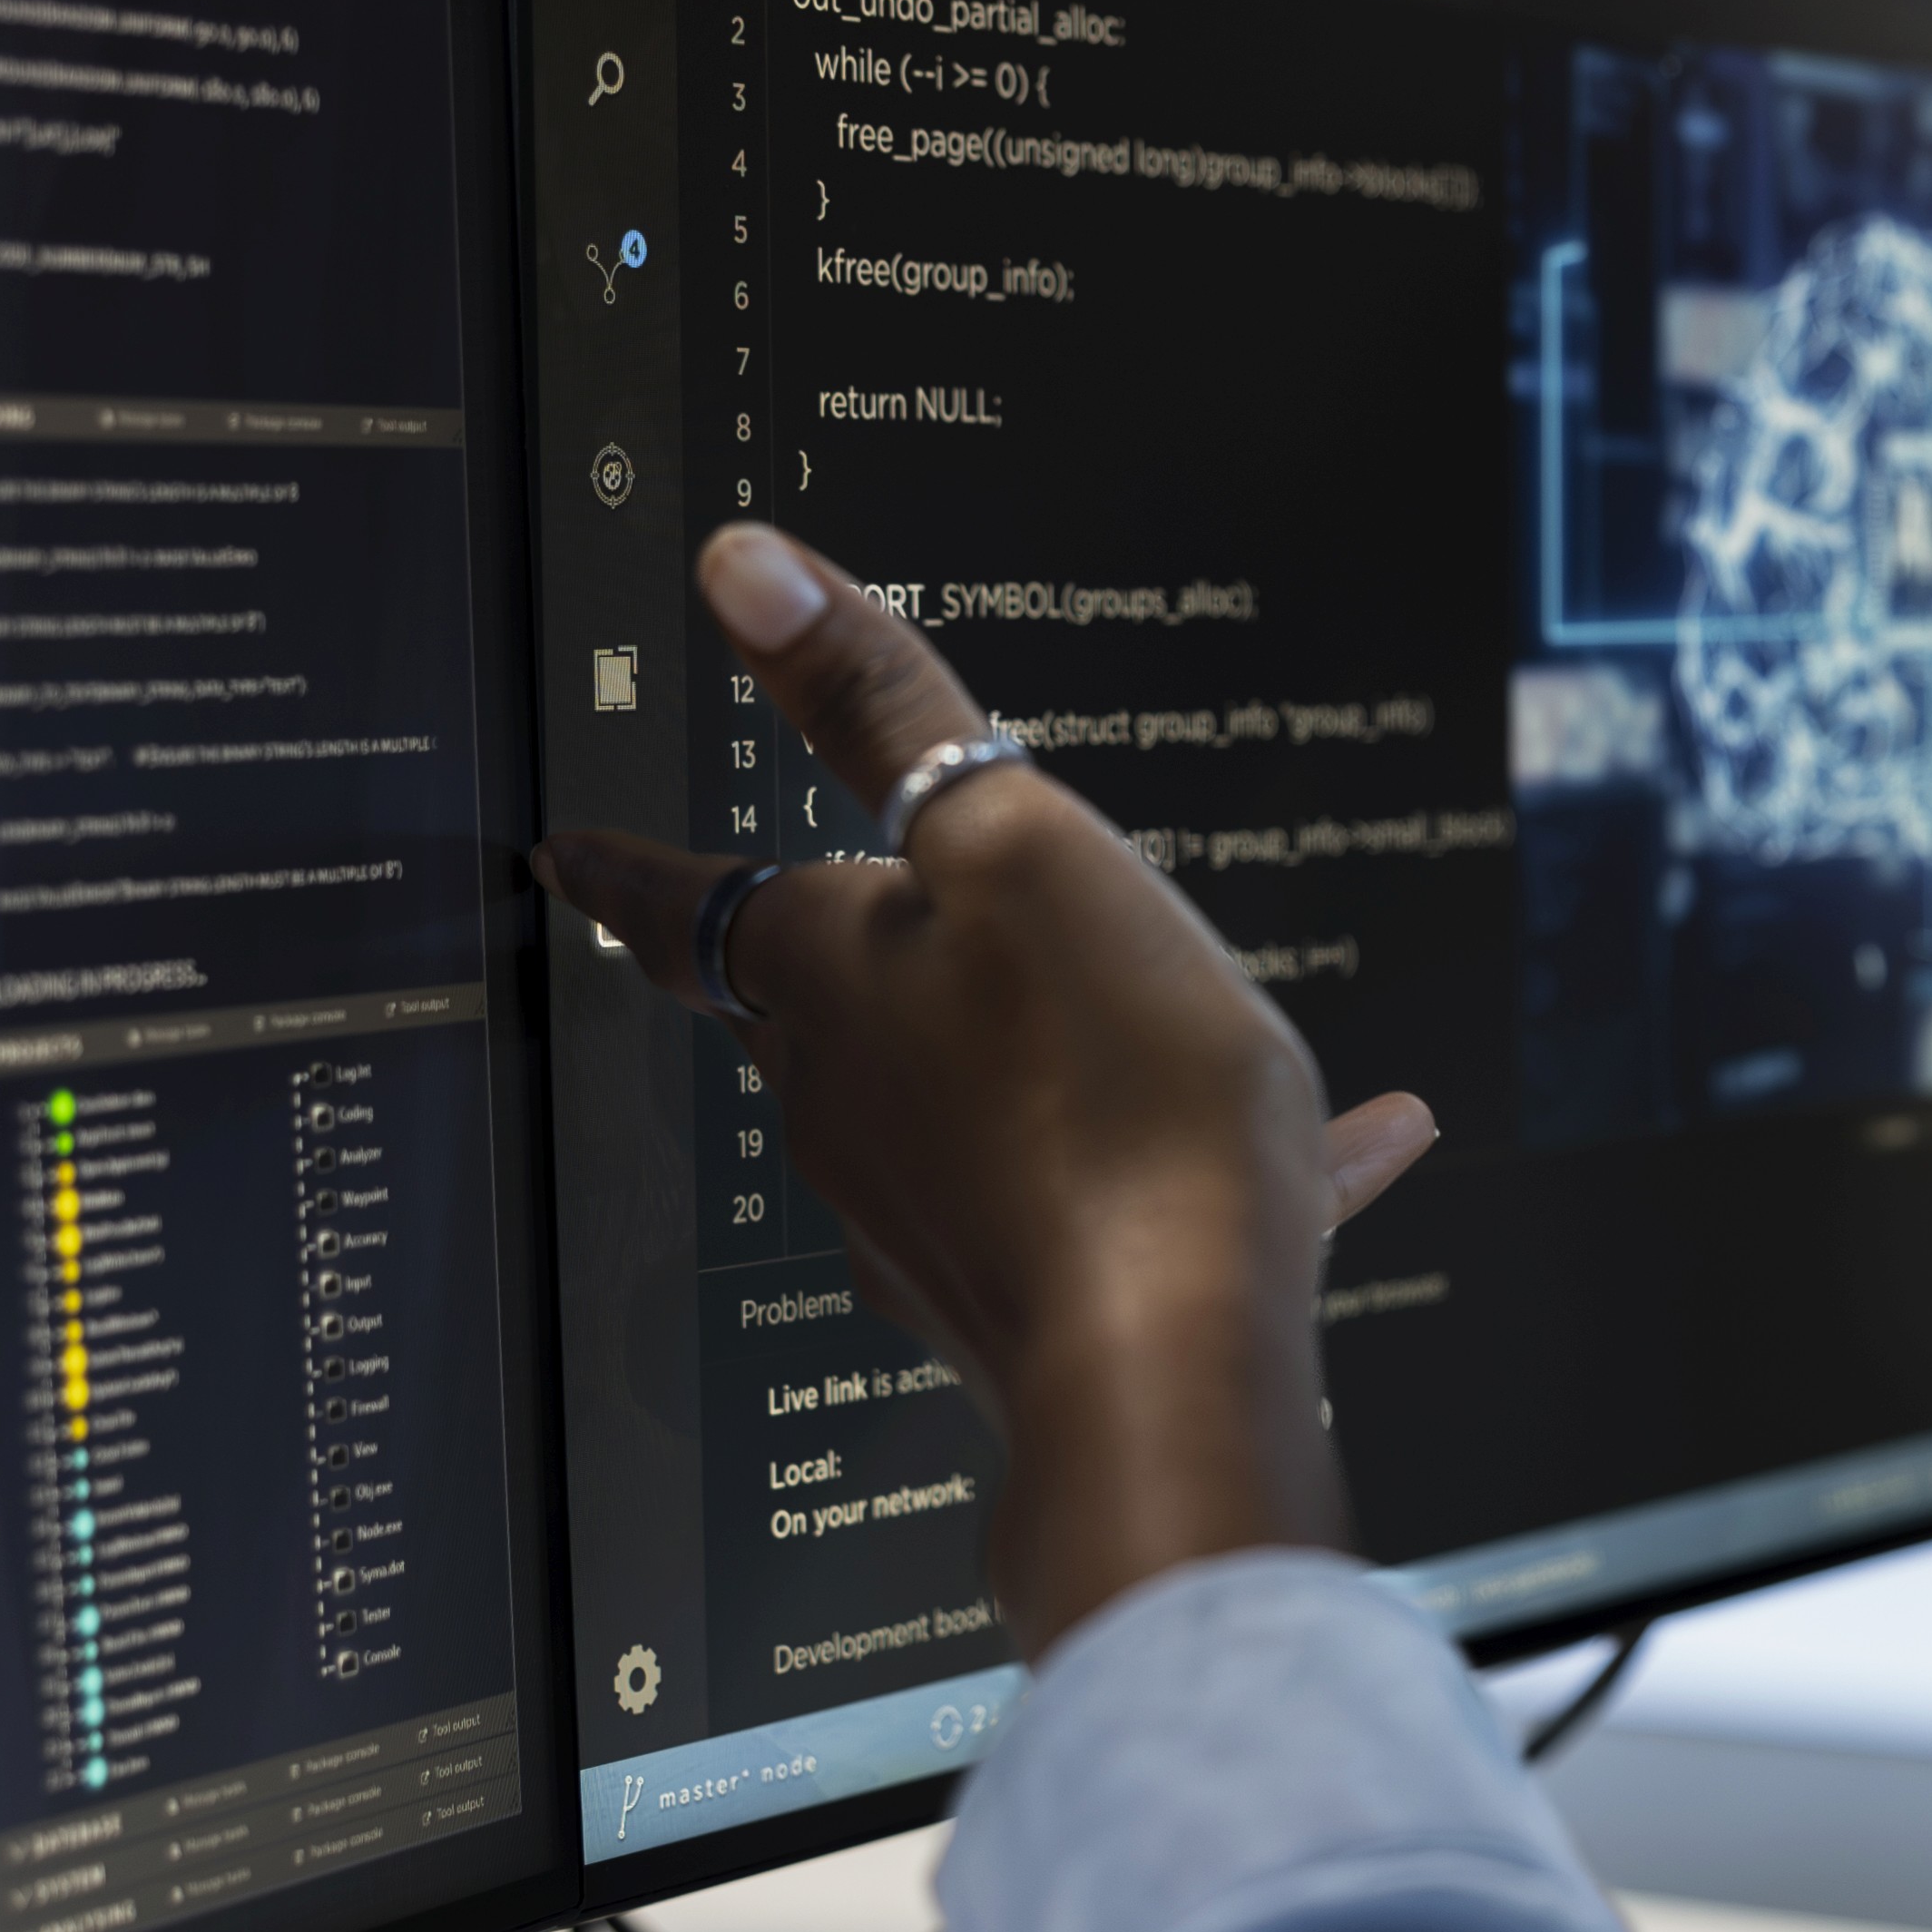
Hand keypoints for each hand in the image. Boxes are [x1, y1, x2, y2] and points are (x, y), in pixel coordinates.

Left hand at [533, 525, 1436, 1657]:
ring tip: (1168, 1025)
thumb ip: (878, 705)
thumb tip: (741, 569)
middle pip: (826, 1010)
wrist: (1184, 1361)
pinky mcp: (1042, 1297)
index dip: (628, 870)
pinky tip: (1364, 1145)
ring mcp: (942, 1216)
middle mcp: (853, 1106)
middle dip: (849, 963)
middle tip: (872, 919)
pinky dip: (1205, 1157)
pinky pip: (1125, 1196)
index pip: (689, 905)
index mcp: (829, 982)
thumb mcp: (1010, 842)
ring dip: (1054, 1054)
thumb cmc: (1112, 1101)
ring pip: (985, 1102)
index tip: (568, 860)